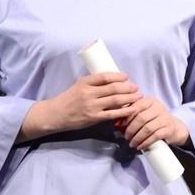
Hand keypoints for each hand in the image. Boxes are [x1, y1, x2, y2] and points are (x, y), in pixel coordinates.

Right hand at [19, 73, 138, 140]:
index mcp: (85, 82)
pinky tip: (133, 109)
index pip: (104, 76)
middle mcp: (89, 93)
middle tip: (136, 87)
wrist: (57, 114)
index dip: (118, 76)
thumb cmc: (69, 99)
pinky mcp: (94, 118)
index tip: (127, 77)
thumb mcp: (78, 86)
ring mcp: (92, 106)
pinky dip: (125, 111)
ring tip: (138, 96)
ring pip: (115, 100)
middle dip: (128, 87)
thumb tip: (112, 80)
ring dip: (129, 97)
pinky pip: (113, 114)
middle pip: (113, 88)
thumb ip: (93, 83)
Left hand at [115, 96, 189, 150]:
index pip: (136, 106)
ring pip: (147, 128)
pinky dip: (145, 142)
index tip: (120, 125)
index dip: (127, 116)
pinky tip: (140, 146)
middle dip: (131, 129)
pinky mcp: (168, 129)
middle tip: (126, 137)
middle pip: (141, 118)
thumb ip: (131, 115)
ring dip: (137, 138)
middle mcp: (158, 107)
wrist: (174, 128)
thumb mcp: (145, 113)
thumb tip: (116, 122)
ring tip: (132, 144)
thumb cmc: (155, 120)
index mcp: (150, 101)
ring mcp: (165, 118)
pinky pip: (155, 136)